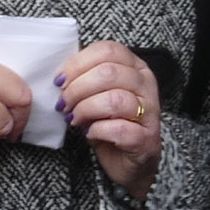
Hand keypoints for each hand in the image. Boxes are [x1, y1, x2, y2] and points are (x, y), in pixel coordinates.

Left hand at [55, 39, 163, 195]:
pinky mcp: (145, 138)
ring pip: (114, 99)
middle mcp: (146, 85)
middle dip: (77, 89)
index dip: (78, 63)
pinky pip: (118, 128)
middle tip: (64, 104)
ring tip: (74, 119)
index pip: (108, 50)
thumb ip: (85, 78)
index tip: (60, 80)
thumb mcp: (97, 94)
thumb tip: (60, 76)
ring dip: (85, 109)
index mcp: (135, 67)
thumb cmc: (110, 123)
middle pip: (108, 73)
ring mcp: (150, 111)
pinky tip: (90, 133)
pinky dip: (96, 130)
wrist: (129, 160)